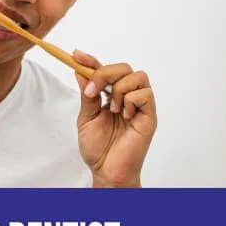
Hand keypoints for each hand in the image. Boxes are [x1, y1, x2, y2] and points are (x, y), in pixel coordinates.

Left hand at [72, 51, 156, 187]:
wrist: (106, 170)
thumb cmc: (98, 149)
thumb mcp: (86, 118)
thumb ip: (87, 95)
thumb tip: (80, 71)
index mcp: (111, 96)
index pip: (105, 71)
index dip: (91, 61)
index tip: (76, 55)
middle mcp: (128, 96)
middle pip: (124, 67)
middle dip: (104, 73)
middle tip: (92, 92)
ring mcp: (140, 105)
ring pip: (138, 76)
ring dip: (120, 89)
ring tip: (113, 109)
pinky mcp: (149, 115)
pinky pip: (145, 94)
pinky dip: (131, 101)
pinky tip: (125, 117)